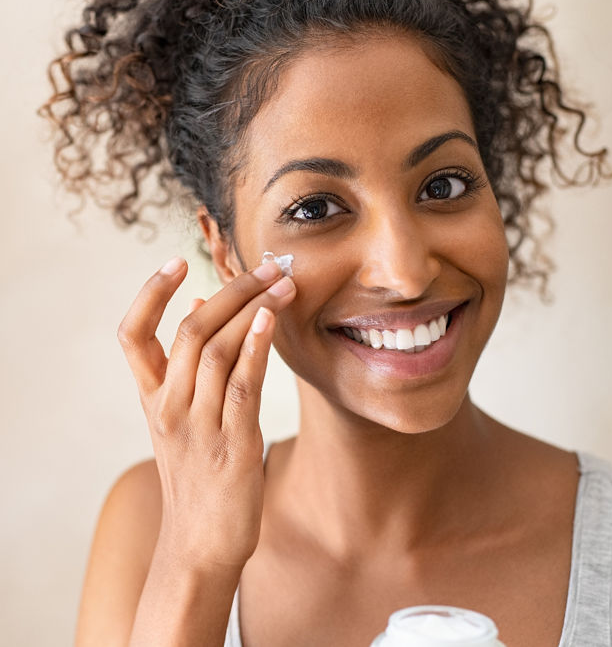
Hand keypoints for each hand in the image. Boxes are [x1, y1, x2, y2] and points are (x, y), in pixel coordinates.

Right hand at [117, 257, 295, 571]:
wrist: (200, 545)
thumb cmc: (196, 475)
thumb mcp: (180, 420)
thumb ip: (187, 367)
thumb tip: (198, 307)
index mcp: (153, 399)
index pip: (132, 335)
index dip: (149, 294)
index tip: (176, 262)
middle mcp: (170, 408)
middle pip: (192, 331)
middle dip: (231, 291)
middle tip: (268, 266)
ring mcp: (200, 427)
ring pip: (218, 351)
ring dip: (253, 310)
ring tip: (283, 283)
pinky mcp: (234, 446)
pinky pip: (242, 387)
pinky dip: (255, 348)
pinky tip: (270, 321)